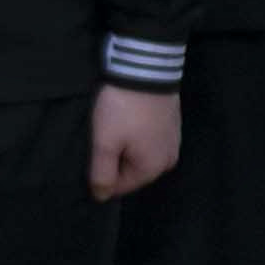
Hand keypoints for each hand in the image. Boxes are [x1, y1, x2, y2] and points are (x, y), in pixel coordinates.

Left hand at [88, 81, 183, 200]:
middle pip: (132, 171)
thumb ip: (102, 174)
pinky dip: (137, 135)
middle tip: (101, 139)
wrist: (147, 68)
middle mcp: (168, 160)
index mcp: (152, 169)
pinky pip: (151, 140)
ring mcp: (174, 141)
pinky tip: (128, 120)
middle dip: (115, 160)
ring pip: (141, 154)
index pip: (120, 186)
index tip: (90, 154)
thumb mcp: (105, 143)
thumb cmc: (122, 109)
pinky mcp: (173, 124)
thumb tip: (101, 197)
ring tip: (113, 128)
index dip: (101, 174)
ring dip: (126, 146)